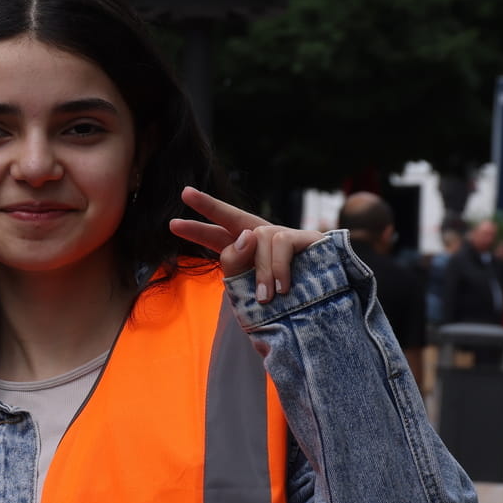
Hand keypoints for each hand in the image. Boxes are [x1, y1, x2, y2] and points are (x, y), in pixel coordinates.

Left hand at [168, 186, 326, 302]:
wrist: (331, 308)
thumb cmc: (289, 303)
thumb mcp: (251, 292)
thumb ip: (237, 266)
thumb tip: (244, 237)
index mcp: (247, 255)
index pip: (218, 239)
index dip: (197, 231)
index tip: (171, 225)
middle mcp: (262, 239)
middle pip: (232, 216)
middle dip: (209, 205)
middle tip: (185, 193)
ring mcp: (283, 236)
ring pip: (258, 238)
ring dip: (260, 271)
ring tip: (266, 297)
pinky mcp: (306, 238)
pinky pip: (280, 244)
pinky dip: (278, 268)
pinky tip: (282, 288)